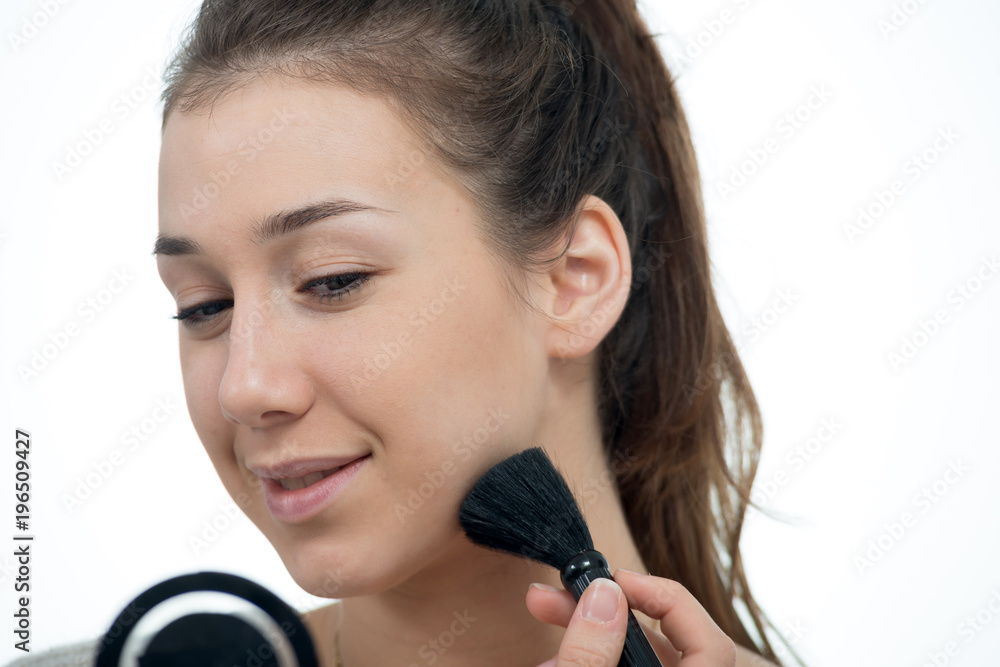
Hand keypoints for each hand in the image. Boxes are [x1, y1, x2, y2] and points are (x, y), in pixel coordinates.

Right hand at [526, 568, 736, 665]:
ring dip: (586, 633)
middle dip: (607, 609)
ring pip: (632, 658)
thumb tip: (604, 596)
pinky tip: (551, 656)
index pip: (711, 644)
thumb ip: (590, 654)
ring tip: (544, 617)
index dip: (667, 601)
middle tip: (564, 591)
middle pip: (664, 643)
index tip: (617, 582)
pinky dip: (586, 657)